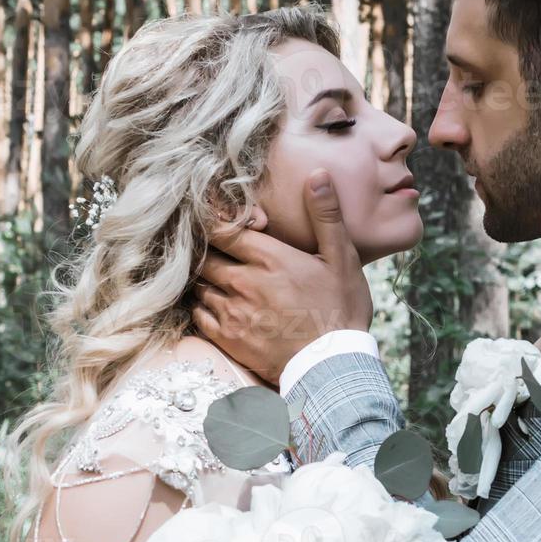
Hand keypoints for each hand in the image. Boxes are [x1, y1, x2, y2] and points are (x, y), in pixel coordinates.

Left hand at [192, 169, 372, 386]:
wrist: (334, 366)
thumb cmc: (341, 310)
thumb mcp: (341, 258)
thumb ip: (325, 215)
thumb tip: (317, 175)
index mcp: (269, 258)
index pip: (222, 229)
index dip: (214, 221)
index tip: (214, 218)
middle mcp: (243, 282)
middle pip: (205, 255)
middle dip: (207, 249)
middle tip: (214, 248)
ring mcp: (233, 312)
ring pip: (200, 284)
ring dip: (206, 278)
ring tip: (217, 276)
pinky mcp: (229, 339)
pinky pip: (199, 315)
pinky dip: (202, 306)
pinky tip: (216, 303)